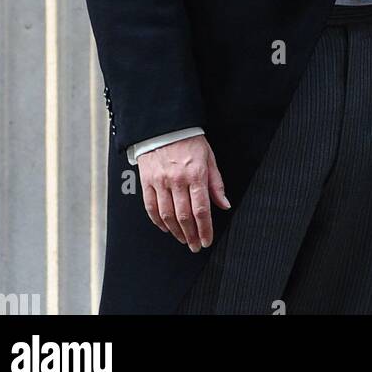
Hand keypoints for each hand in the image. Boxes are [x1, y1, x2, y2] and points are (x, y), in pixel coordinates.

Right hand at [138, 134, 229, 250]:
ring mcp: (160, 182)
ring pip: (167, 215)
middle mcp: (177, 180)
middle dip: (191, 235)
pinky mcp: (147, 182)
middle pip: (184, 216)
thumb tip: (224, 204)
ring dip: (176, 232)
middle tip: (195, 246)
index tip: (206, 241)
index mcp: (196, 174)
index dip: (205, 229)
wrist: (165, 125)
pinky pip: (151, 208)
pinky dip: (158, 222)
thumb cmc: (190, 140)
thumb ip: (216, 183)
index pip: (201, 209)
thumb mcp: (209, 158)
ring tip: (183, 239)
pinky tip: (166, 228)